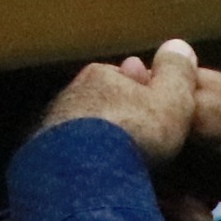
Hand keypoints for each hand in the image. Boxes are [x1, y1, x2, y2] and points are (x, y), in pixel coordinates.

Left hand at [35, 38, 201, 170]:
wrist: (81, 172)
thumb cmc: (134, 131)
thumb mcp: (171, 100)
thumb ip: (176, 73)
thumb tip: (178, 45)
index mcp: (99, 75)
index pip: (125, 77)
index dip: (145, 92)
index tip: (158, 110)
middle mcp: (71, 94)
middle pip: (103, 102)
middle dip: (120, 115)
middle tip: (141, 138)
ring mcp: (52, 125)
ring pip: (84, 128)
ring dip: (101, 140)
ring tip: (123, 160)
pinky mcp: (41, 157)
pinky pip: (71, 154)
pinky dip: (86, 161)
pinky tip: (100, 175)